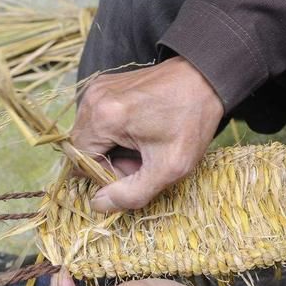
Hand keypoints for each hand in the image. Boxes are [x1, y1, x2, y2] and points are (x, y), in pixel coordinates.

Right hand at [72, 56, 223, 211]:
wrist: (204, 81)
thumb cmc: (190, 123)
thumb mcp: (168, 168)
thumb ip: (131, 194)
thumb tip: (97, 204)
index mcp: (104, 117)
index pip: (81, 162)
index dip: (106, 175)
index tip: (136, 170)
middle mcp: (92, 99)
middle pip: (81, 148)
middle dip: (108, 162)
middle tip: (141, 160)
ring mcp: (96, 89)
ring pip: (88, 135)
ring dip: (109, 148)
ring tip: (141, 146)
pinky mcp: (103, 85)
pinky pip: (95, 120)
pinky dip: (111, 132)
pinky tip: (137, 131)